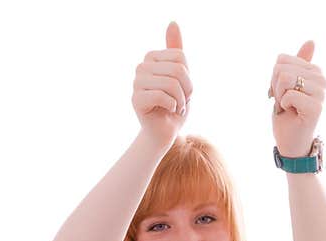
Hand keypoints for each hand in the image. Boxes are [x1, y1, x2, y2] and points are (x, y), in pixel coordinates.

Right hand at [131, 22, 193, 148]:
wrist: (165, 131)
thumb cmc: (174, 104)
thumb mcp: (182, 76)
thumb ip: (176, 50)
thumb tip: (173, 23)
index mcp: (152, 58)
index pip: (181, 58)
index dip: (189, 77)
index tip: (183, 90)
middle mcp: (141, 67)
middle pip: (178, 70)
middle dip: (186, 90)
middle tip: (180, 101)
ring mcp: (136, 82)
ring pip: (172, 84)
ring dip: (180, 100)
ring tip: (175, 107)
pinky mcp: (136, 99)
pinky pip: (163, 96)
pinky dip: (173, 106)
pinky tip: (168, 111)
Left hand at [270, 41, 325, 156]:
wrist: (291, 142)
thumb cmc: (288, 114)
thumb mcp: (287, 85)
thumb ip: (296, 63)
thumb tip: (312, 41)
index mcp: (315, 71)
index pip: (281, 60)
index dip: (274, 78)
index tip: (283, 92)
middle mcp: (322, 80)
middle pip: (281, 68)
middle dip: (275, 87)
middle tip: (284, 102)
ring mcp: (321, 94)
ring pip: (284, 78)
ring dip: (279, 96)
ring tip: (288, 107)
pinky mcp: (317, 107)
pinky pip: (288, 95)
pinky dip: (283, 106)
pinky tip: (292, 114)